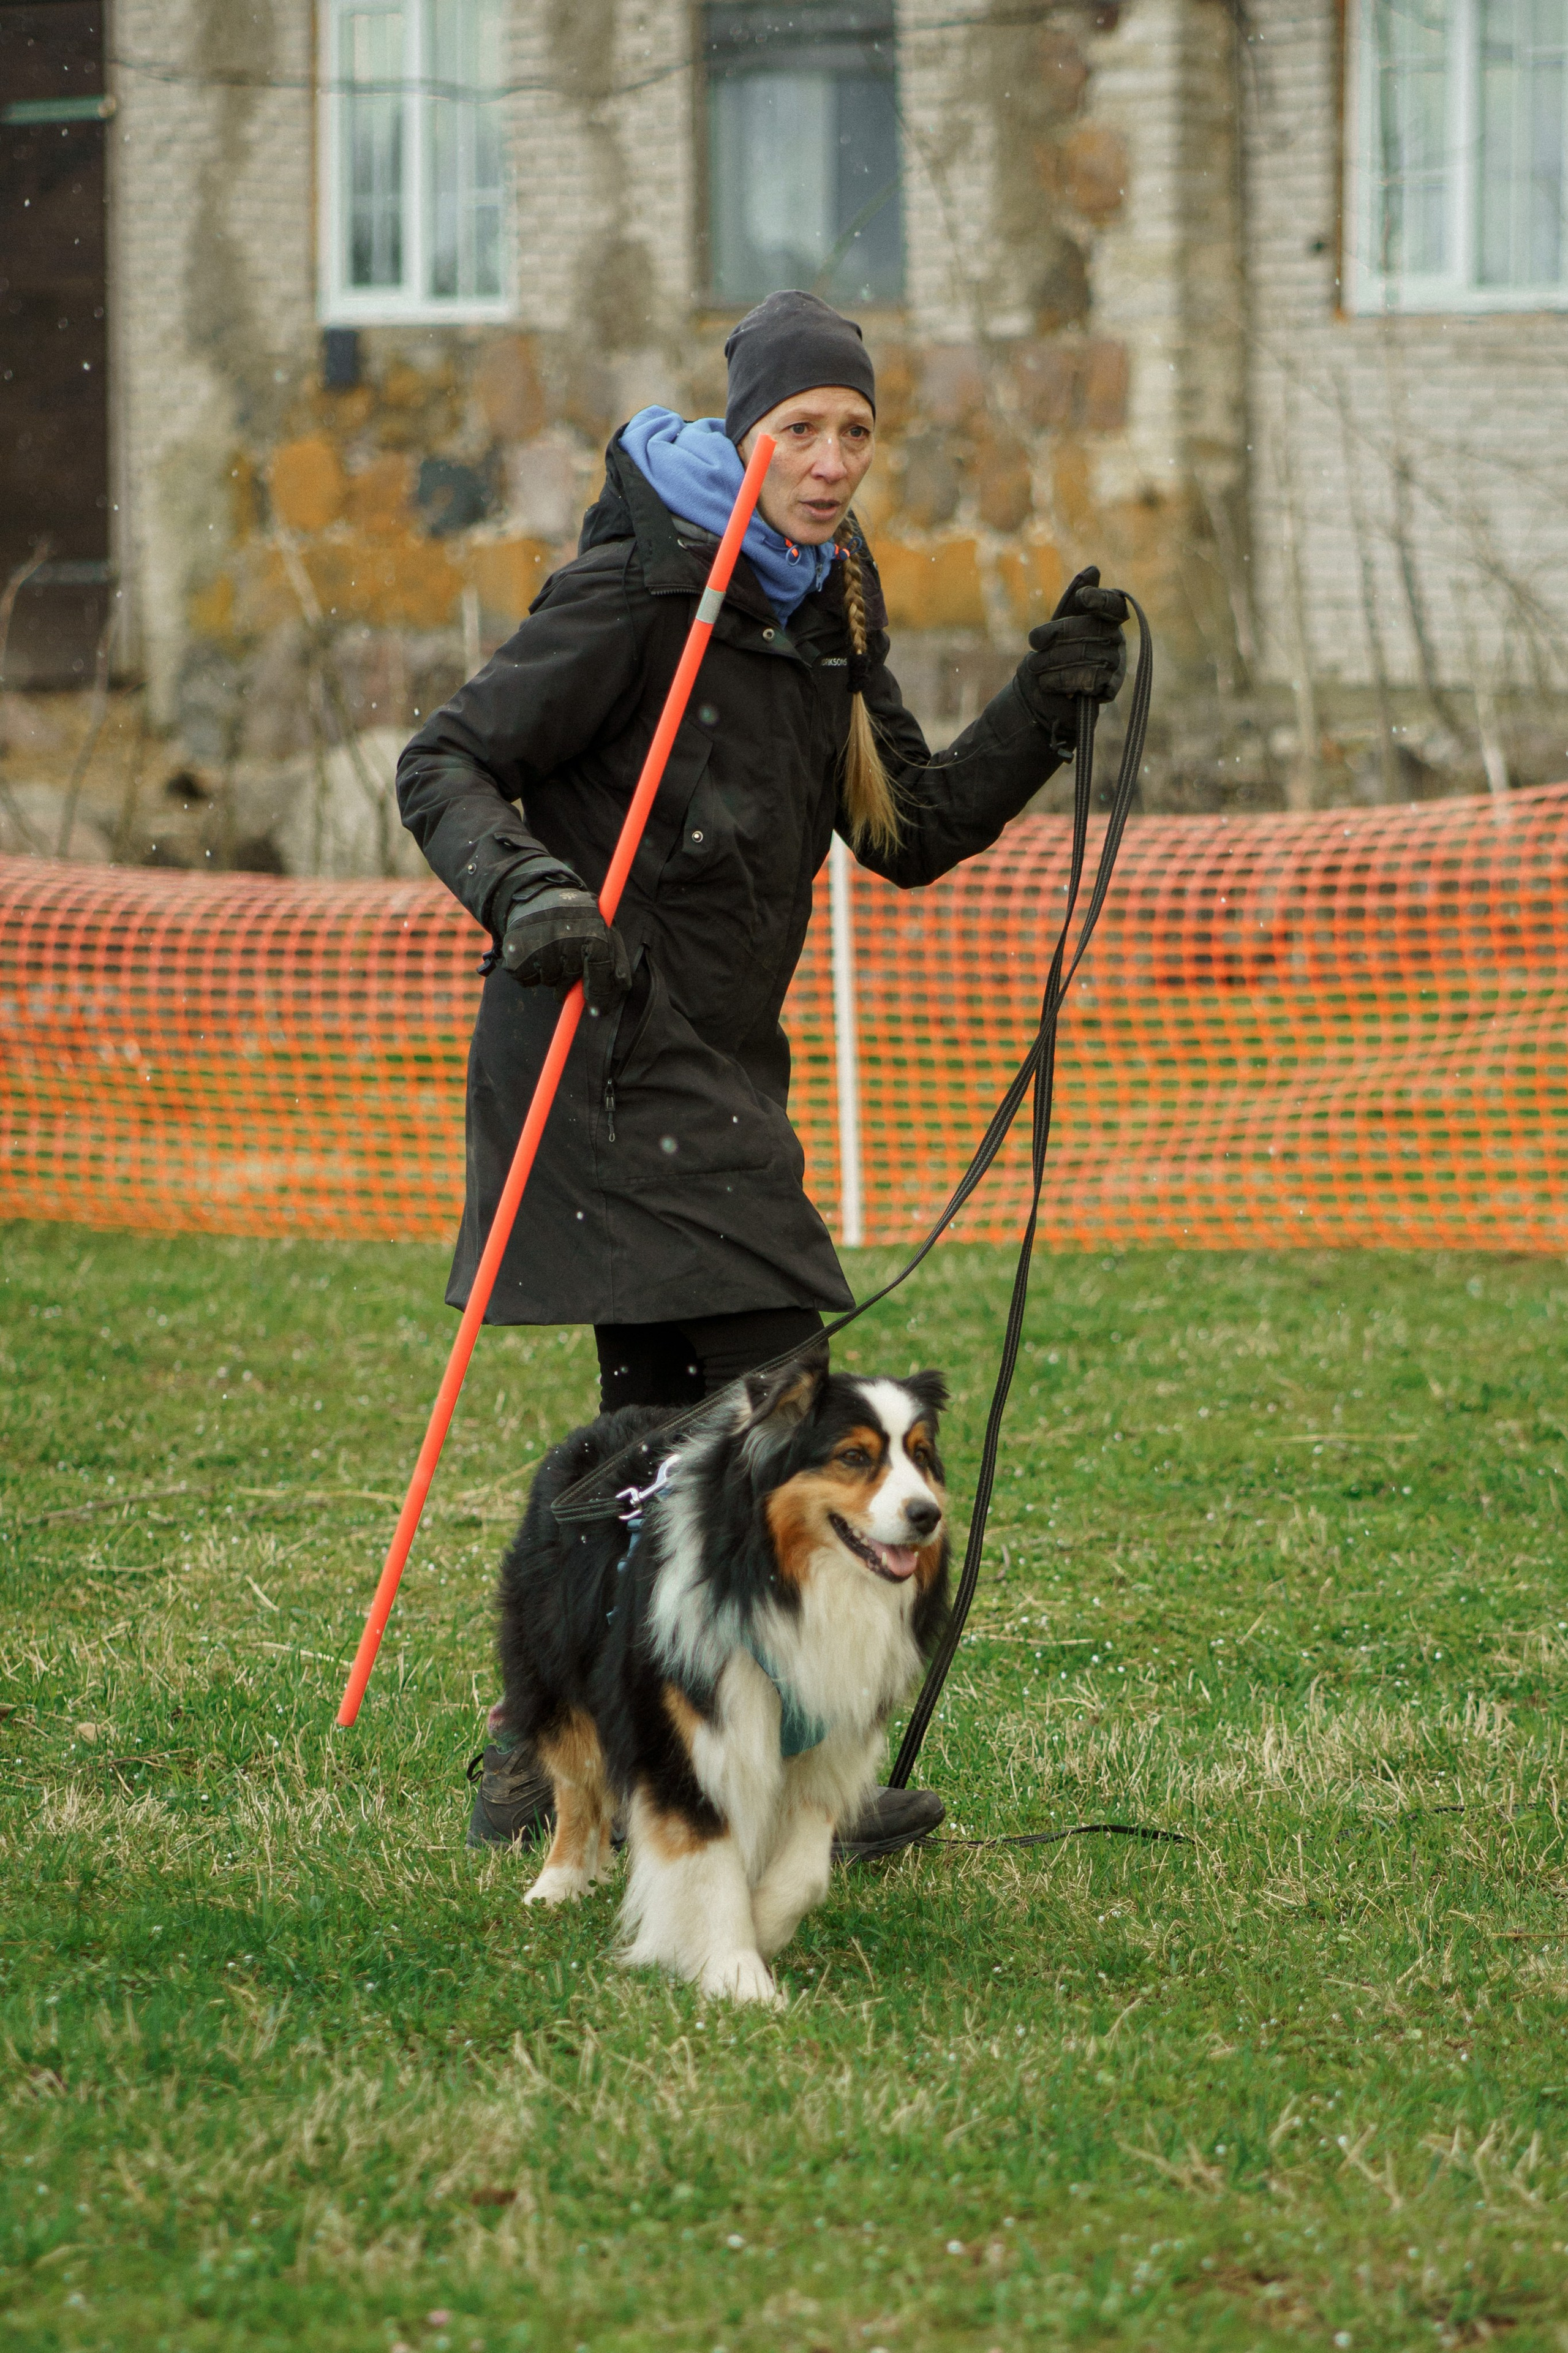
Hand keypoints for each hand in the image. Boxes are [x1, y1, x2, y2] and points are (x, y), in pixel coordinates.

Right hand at [500, 886, 631, 1014]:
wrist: (534, 893)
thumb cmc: (576, 917)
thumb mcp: (602, 927)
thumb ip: (615, 957)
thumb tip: (622, 986)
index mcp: (592, 931)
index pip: (600, 971)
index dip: (600, 994)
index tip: (598, 1010)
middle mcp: (566, 938)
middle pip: (571, 980)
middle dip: (570, 980)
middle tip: (565, 961)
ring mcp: (539, 946)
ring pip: (550, 981)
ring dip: (550, 972)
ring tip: (548, 945)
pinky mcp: (516, 955)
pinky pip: (527, 980)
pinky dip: (530, 972)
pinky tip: (533, 949)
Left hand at [1015, 566, 1128, 743]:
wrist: (1044, 691)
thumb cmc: (1054, 650)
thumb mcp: (1060, 621)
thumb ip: (1073, 599)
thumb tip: (1094, 569)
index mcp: (1106, 619)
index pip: (1114, 603)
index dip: (1101, 599)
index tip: (1083, 598)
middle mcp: (1116, 639)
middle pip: (1091, 629)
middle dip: (1058, 635)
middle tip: (1033, 644)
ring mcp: (1116, 664)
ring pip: (1088, 656)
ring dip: (1054, 661)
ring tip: (1035, 667)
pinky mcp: (1109, 688)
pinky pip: (1089, 681)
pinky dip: (1063, 681)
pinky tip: (1048, 683)